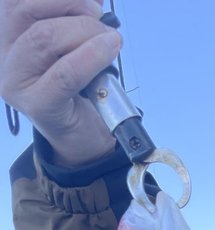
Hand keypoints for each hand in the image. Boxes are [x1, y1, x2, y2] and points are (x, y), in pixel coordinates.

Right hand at [0, 0, 122, 165]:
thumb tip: (93, 1)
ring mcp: (16, 82)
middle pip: (28, 11)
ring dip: (85, 30)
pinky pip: (64, 74)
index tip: (92, 0)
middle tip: (101, 19)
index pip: (16, 0)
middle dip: (72, 6)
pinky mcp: (37, 105)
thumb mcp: (69, 44)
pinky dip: (91, 56)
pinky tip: (109, 48)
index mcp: (6, 33)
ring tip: (109, 39)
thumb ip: (69, 19)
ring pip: (44, 38)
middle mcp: (3, 54)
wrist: (82, 137)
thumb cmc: (76, 88)